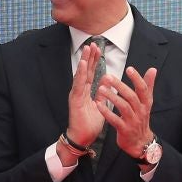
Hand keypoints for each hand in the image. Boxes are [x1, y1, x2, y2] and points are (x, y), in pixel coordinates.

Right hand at [64, 40, 104, 155]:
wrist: (82, 138)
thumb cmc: (89, 124)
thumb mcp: (100, 106)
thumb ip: (102, 94)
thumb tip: (107, 82)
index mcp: (86, 92)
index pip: (90, 73)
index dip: (94, 61)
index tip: (98, 49)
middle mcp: (80, 91)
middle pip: (85, 70)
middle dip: (89, 57)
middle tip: (92, 43)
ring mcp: (76, 94)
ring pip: (80, 74)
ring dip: (84, 61)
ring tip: (87, 49)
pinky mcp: (75, 100)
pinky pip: (78, 84)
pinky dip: (79, 73)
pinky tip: (82, 64)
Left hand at [98, 65, 157, 157]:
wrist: (140, 142)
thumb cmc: (140, 119)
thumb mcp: (146, 103)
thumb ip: (148, 86)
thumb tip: (153, 70)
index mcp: (146, 103)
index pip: (143, 89)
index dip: (137, 79)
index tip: (129, 68)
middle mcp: (141, 111)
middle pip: (131, 97)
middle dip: (120, 86)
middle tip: (108, 77)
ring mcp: (133, 121)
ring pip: (123, 107)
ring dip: (112, 97)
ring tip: (101, 89)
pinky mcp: (124, 130)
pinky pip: (115, 120)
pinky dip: (107, 112)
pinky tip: (99, 105)